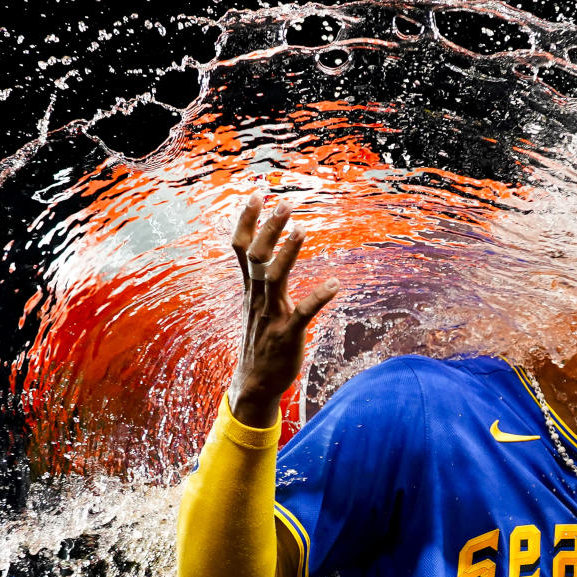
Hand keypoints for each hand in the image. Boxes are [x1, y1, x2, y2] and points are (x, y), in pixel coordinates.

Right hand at [227, 195, 338, 427]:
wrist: (255, 383)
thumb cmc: (261, 341)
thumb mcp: (255, 305)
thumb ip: (259, 280)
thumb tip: (263, 253)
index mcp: (250, 289)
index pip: (241, 248)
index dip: (246, 220)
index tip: (256, 193)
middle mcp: (258, 298)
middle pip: (257, 256)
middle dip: (269, 228)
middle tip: (284, 202)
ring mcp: (272, 316)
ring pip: (275, 278)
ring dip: (288, 253)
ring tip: (302, 229)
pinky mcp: (288, 334)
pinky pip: (303, 312)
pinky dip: (318, 297)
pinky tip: (335, 284)